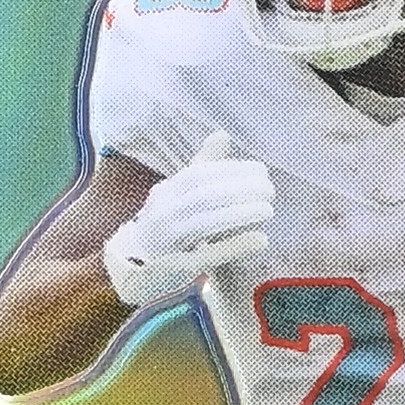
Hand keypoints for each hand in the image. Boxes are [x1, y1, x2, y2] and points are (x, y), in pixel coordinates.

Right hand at [101, 131, 273, 308]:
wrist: (134, 270)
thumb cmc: (166, 226)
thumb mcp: (178, 195)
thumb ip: (201, 168)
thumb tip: (222, 135)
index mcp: (166, 193)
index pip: (199, 175)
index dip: (231, 171)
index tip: (261, 171)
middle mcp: (162, 213)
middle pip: (203, 196)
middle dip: (239, 190)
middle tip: (270, 189)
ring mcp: (166, 241)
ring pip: (204, 222)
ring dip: (239, 213)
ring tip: (268, 209)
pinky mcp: (176, 267)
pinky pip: (208, 255)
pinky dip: (235, 246)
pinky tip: (261, 240)